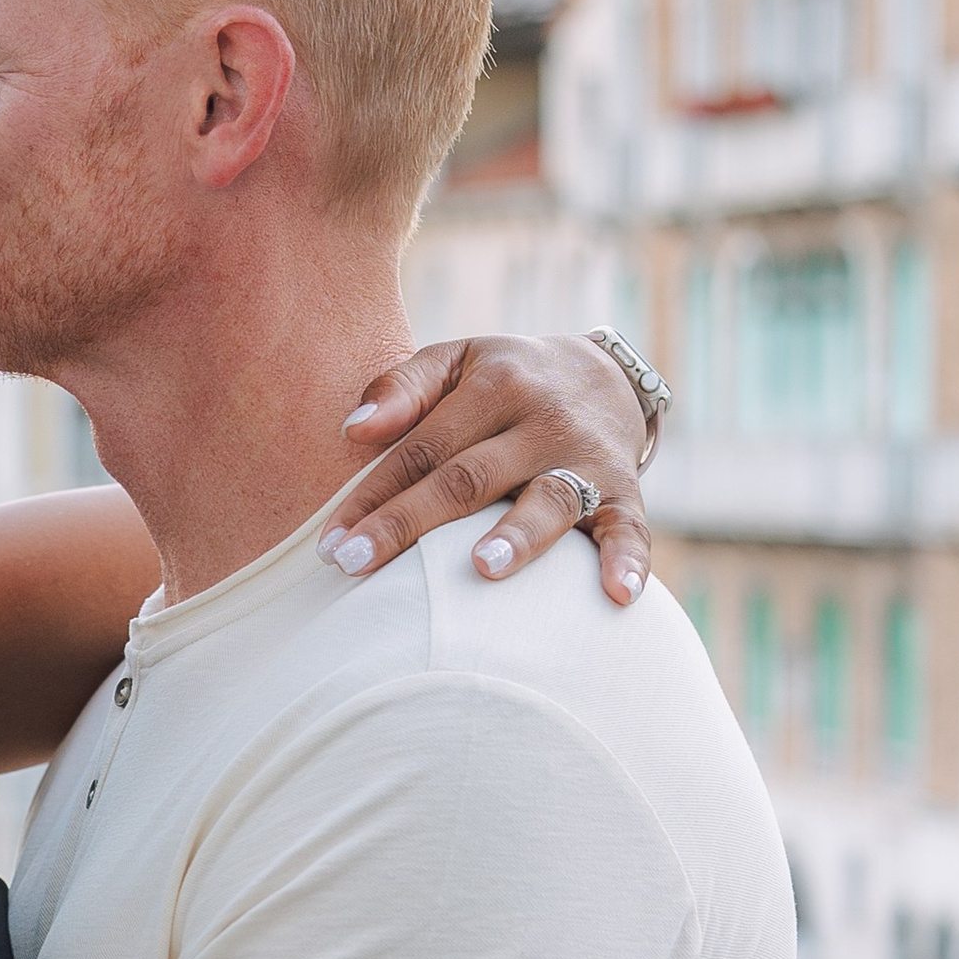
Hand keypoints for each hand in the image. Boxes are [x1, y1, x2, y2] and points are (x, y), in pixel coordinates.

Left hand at [317, 333, 653, 603]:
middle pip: (468, 479)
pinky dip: (628, 560)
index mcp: (495, 385)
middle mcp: (543, 420)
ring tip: (482, 569)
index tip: (329, 544)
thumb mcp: (456, 362)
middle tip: (355, 564)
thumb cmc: (504, 382)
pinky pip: (629, 529)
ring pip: (548, 501)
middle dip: (408, 524)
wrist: (603, 377)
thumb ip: (402, 387)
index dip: (372, 494)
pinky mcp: (625, 493)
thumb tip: (352, 431)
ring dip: (518, 537)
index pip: (422, 447)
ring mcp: (587, 458)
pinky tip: (616, 596)